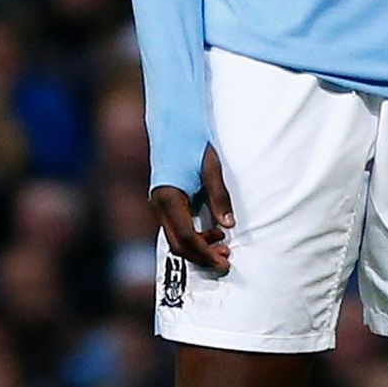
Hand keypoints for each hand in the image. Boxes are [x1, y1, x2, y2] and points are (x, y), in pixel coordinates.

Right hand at [151, 143, 233, 270]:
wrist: (174, 124)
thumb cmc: (193, 143)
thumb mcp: (211, 168)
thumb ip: (219, 197)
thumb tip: (229, 225)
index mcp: (169, 197)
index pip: (186, 237)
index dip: (206, 253)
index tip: (224, 261)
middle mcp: (159, 205)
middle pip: (178, 245)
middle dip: (202, 256)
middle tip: (226, 260)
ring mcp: (159, 205)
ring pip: (176, 239)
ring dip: (199, 248)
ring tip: (224, 246)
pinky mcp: (164, 203)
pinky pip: (176, 229)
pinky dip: (193, 237)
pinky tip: (213, 232)